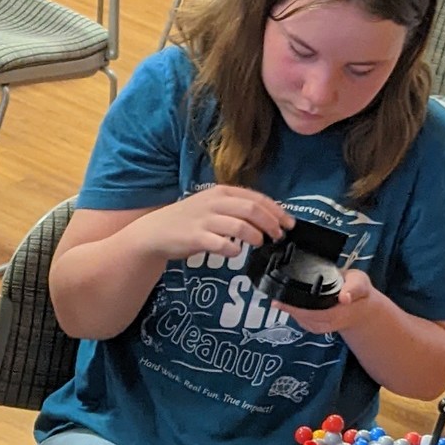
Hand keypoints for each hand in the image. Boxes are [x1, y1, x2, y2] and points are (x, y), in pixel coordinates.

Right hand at [132, 184, 292, 268]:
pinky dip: (233, 250)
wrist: (156, 231)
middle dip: (271, 224)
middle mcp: (214, 202)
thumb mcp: (213, 207)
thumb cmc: (188, 220)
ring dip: (255, 236)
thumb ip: (236, 209)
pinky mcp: (195, 237)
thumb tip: (267, 219)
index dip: (276, 211)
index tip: (288, 223)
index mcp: (221, 192)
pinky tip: (234, 253)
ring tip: (259, 243)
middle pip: (252, 210)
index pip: (257, 198)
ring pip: (240, 226)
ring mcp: (204, 220)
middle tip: (278, 236)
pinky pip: (221, 244)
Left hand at [279, 266, 377, 335]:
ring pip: (301, 320)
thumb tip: (344, 297)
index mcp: (338, 314)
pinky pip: (302, 320)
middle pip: (303, 318)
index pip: (313, 314)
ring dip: (289, 310)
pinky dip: (293, 311)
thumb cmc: (359, 292)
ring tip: (277, 298)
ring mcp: (321, 326)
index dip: (296, 309)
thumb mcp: (360, 284)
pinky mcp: (316, 325)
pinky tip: (286, 302)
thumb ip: (354, 288)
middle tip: (274, 297)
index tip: (281, 301)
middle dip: (288, 309)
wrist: (361, 307)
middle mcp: (327, 323)